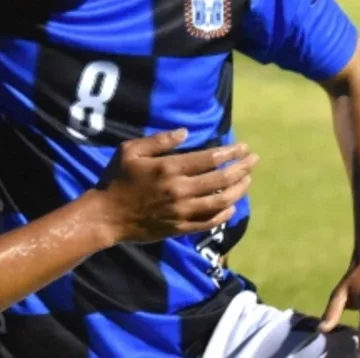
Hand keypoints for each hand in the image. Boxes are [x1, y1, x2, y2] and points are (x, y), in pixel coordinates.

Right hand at [94, 129, 256, 243]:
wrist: (106, 215)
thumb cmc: (116, 179)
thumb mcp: (130, 151)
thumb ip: (159, 141)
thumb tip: (186, 132)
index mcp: (169, 169)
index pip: (209, 159)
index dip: (230, 152)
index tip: (243, 147)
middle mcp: (180, 190)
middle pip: (220, 179)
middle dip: (241, 168)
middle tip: (254, 161)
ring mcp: (182, 211)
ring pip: (220, 201)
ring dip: (238, 190)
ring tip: (247, 181)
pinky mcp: (180, 228)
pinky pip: (209, 222)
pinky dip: (224, 214)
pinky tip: (231, 206)